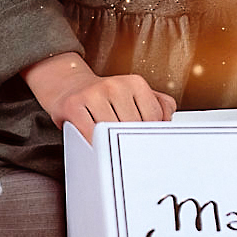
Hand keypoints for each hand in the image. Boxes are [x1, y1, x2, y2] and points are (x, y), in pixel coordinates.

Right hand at [23, 53, 177, 139]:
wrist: (67, 83)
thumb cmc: (105, 95)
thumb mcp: (135, 93)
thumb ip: (159, 104)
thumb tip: (168, 122)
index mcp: (135, 82)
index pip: (153, 118)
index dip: (150, 135)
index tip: (146, 145)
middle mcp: (115, 85)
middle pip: (133, 127)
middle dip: (132, 143)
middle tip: (130, 153)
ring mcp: (93, 94)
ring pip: (112, 132)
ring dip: (113, 145)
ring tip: (113, 149)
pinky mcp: (73, 106)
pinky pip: (90, 134)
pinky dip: (95, 145)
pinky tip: (98, 147)